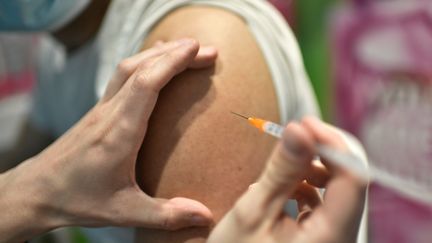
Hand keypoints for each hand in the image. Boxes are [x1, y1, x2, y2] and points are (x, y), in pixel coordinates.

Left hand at [0, 39, 216, 242]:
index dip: (172, 62)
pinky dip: (144, 64)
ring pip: (128, 68)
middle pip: (140, 68)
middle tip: (207, 50)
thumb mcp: (124, 212)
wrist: (36, 191)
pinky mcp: (98, 111)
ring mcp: (101, 109)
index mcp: (119, 133)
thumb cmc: (78, 200)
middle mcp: (109, 114)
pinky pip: (122, 77)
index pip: (146, 84)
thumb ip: (166, 214)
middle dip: (175, 54)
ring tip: (186, 49)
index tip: (197, 49)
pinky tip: (154, 65)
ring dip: (158, 54)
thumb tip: (206, 216)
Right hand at [208, 117, 366, 242]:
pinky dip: (306, 188)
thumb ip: (281, 170)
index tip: (303, 122)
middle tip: (291, 138)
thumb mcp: (254, 211)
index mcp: (330, 237)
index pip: (352, 178)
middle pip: (347, 183)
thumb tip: (299, 128)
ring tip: (282, 168)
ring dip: (311, 171)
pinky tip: (283, 189)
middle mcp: (340, 239)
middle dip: (320, 155)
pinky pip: (324, 204)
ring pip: (335, 192)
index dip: (332, 143)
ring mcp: (332, 239)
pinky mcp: (322, 238)